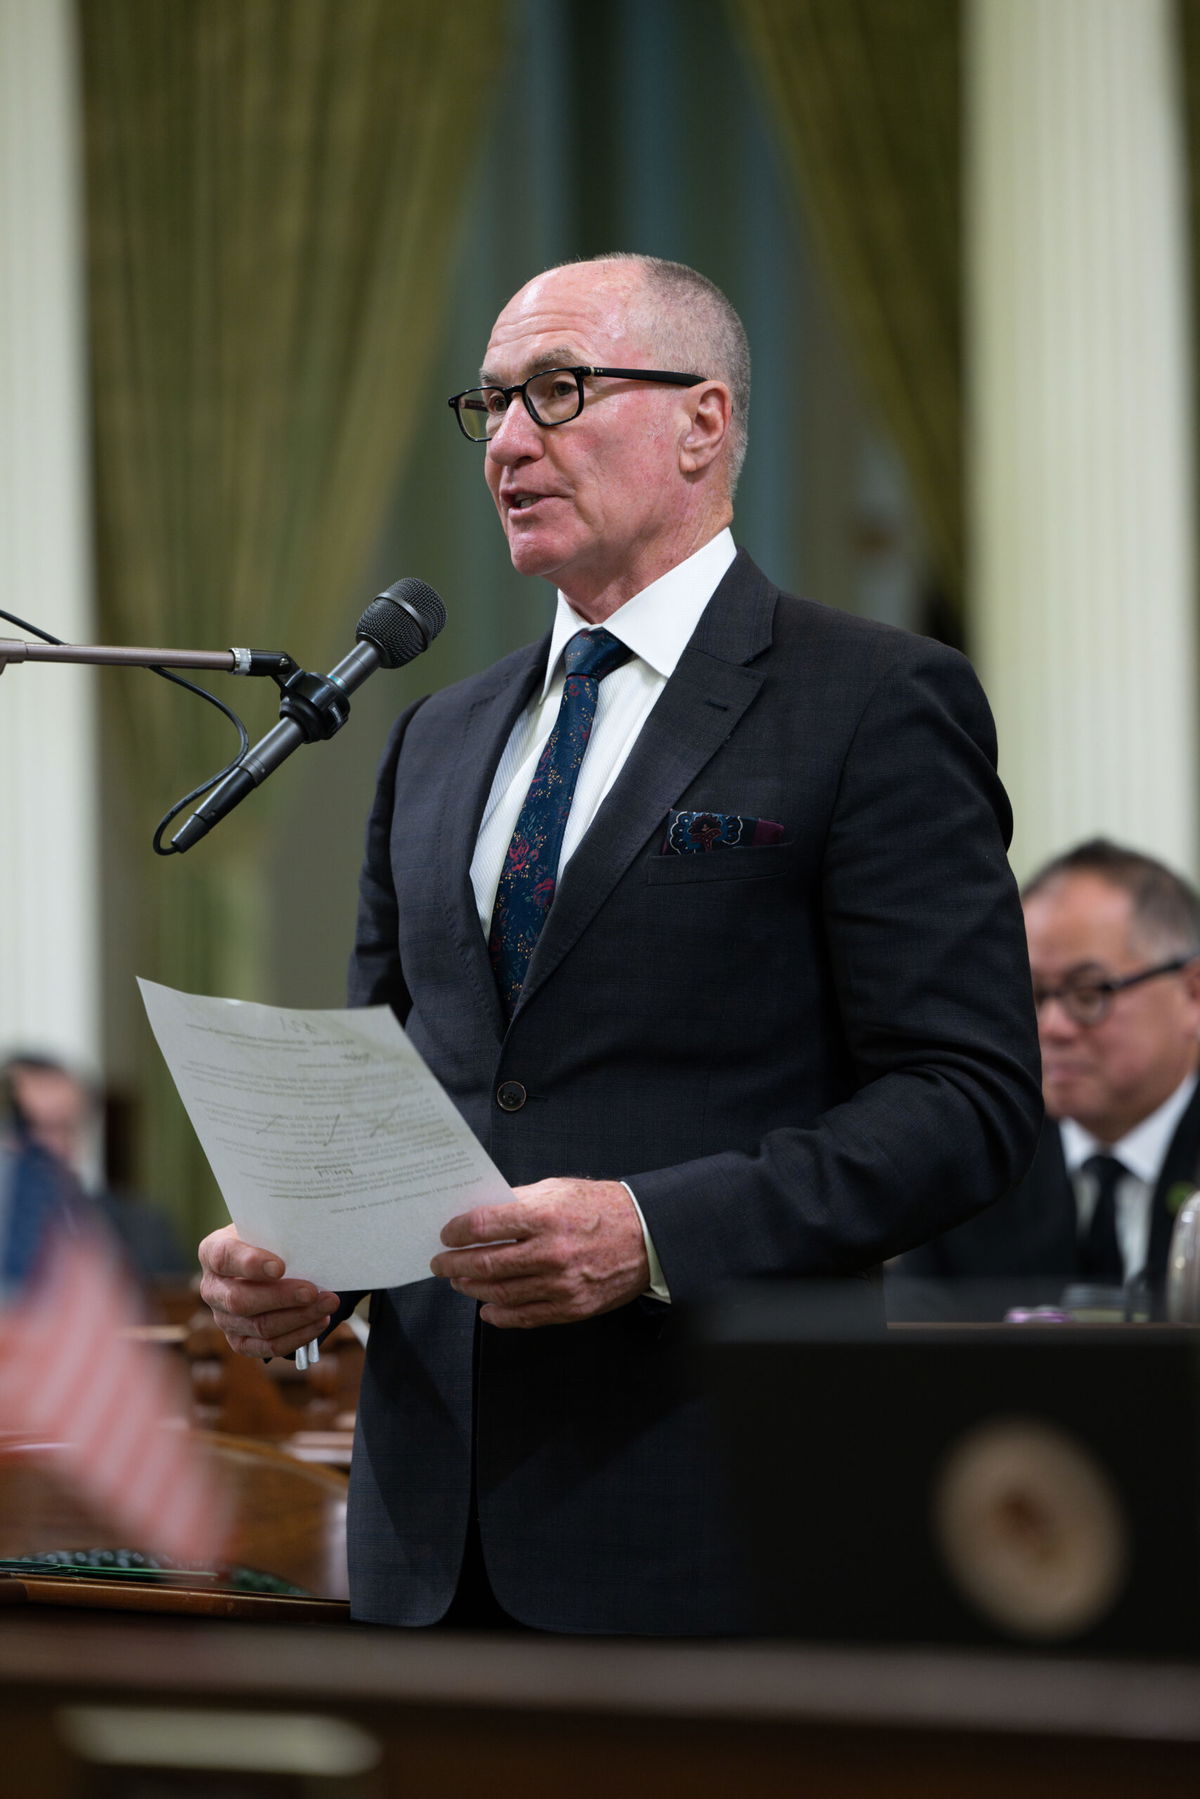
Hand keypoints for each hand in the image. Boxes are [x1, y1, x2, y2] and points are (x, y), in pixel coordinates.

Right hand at [198, 1222, 340, 1359]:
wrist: (264, 1259)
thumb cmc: (268, 1240)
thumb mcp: (268, 1229)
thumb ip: (279, 1235)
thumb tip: (310, 1243)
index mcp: (212, 1251)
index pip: (224, 1258)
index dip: (250, 1264)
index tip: (279, 1267)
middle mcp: (212, 1288)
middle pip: (240, 1300)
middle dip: (281, 1297)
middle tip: (312, 1291)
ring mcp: (223, 1318)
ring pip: (258, 1326)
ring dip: (298, 1318)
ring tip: (327, 1304)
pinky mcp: (239, 1340)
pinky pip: (266, 1347)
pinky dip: (296, 1337)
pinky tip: (318, 1323)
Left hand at [429, 1178, 649, 1328]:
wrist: (647, 1236)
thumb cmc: (602, 1208)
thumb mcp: (559, 1189)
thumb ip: (518, 1201)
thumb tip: (480, 1214)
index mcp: (546, 1216)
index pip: (484, 1226)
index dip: (457, 1232)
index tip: (447, 1234)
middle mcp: (551, 1253)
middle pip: (485, 1264)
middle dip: (453, 1265)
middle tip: (440, 1263)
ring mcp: (561, 1284)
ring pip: (499, 1293)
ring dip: (471, 1288)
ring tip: (459, 1281)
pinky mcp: (571, 1307)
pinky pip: (525, 1317)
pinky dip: (499, 1315)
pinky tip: (486, 1308)